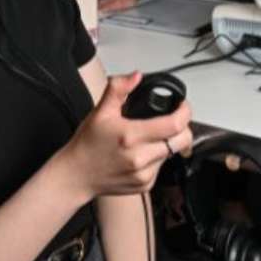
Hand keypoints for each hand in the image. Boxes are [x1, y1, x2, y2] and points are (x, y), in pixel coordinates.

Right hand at [61, 72, 192, 199]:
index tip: (182, 106)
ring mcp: (144, 174)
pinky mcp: (145, 185)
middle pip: (182, 141)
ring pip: (173, 153)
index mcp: (130, 136)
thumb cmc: (87, 144)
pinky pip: (162, 167)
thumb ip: (118, 88)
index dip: (184, 112)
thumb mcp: (100, 111)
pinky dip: (158, 157)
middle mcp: (139, 158)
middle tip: (173, 120)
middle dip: (183, 127)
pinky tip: (143, 152)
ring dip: (169, 143)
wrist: (76, 175)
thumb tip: (136, 76)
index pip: (174, 125)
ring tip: (152, 137)